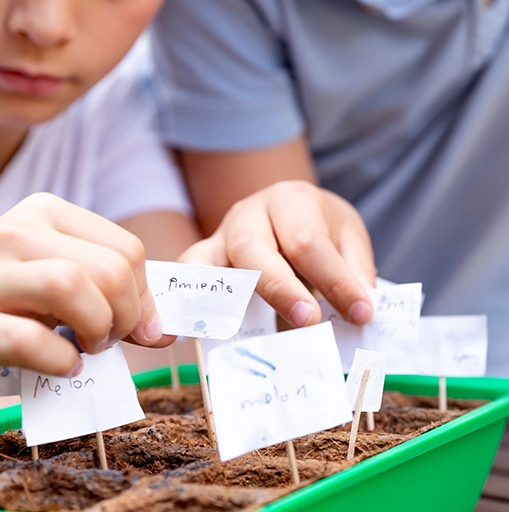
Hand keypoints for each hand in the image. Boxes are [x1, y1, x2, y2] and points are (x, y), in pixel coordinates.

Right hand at [0, 193, 166, 387]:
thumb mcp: (45, 269)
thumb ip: (102, 288)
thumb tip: (161, 329)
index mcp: (45, 213)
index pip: (127, 248)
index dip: (144, 294)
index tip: (137, 324)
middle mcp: (19, 233)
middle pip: (112, 269)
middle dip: (127, 315)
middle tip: (109, 338)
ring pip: (74, 288)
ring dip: (98, 330)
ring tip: (87, 347)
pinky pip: (35, 342)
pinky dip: (62, 361)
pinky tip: (60, 364)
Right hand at [179, 181, 375, 328]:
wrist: (289, 206)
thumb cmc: (319, 225)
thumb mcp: (347, 236)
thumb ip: (354, 270)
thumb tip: (359, 312)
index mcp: (290, 201)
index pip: (308, 242)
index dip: (335, 281)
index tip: (361, 314)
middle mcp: (248, 215)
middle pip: (252, 249)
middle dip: (278, 287)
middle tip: (308, 320)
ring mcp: (219, 237)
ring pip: (206, 261)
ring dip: (217, 299)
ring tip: (224, 332)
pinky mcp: (204, 259)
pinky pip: (184, 278)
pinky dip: (175, 302)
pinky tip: (173, 334)